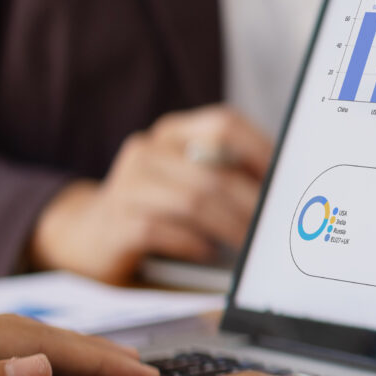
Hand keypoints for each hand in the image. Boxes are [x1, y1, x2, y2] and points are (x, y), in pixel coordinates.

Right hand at [29, 104, 273, 281]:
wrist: (89, 233)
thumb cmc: (158, 207)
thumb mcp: (189, 180)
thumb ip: (228, 176)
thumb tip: (283, 190)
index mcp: (174, 132)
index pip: (225, 124)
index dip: (262, 151)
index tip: (286, 182)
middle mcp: (148, 150)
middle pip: (215, 173)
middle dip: (252, 205)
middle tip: (276, 229)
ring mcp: (127, 184)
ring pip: (193, 202)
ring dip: (229, 228)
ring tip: (249, 247)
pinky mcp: (115, 221)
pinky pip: (162, 230)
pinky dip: (192, 243)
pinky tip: (206, 252)